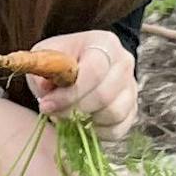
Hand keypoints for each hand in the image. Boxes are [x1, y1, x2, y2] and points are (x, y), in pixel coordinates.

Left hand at [22, 29, 138, 136]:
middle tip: (55, 113)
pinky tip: (84, 123)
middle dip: (74, 110)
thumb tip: (46, 88)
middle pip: (104, 95)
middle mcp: (124, 63)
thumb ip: (44, 69)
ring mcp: (131, 87)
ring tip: (69, 115)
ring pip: (114, 114)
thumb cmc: (63, 61)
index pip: (95, 71)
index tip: (46, 105)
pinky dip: (98, 132)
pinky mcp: (132, 109)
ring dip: (87, 121)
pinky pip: (118, 129)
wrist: (81, 66)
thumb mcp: (47, 57)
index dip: (70, 93)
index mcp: (104, 43)